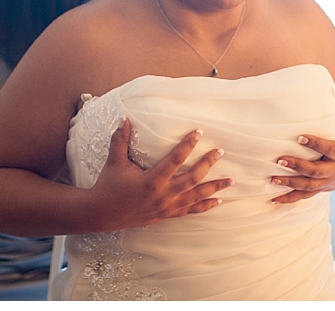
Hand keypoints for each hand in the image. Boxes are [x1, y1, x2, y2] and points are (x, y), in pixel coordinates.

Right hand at [88, 118, 232, 229]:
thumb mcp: (114, 162)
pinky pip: (190, 210)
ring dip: (214, 187)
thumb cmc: (109, 186)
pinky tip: (217, 201)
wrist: (103, 213)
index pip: (175, 160)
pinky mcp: (167, 215)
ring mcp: (166, 207)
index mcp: (151, 180)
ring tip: (231, 181)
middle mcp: (162, 195)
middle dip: (207, 164)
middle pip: (192, 178)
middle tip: (219, 152)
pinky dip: (205, 206)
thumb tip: (124, 118)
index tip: (199, 132)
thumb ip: (120, 140)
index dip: (188, 145)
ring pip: (196, 196)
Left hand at [271, 88, 334, 203]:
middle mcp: (334, 170)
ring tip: (272, 179)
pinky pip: (304, 196)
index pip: (328, 149)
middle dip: (298, 166)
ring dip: (290, 183)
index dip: (315, 143)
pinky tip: (273, 200)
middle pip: (315, 170)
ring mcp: (327, 182)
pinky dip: (289, 199)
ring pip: (308, 186)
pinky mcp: (320, 190)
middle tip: (280, 159)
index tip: (300, 137)